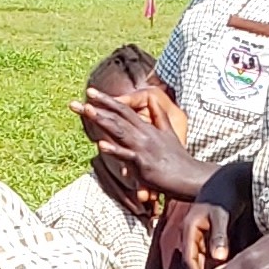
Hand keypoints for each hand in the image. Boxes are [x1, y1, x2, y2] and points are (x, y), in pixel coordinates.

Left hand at [75, 87, 209, 203]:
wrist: (190, 177)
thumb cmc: (178, 159)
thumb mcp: (169, 132)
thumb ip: (159, 116)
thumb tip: (153, 100)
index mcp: (146, 128)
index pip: (123, 110)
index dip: (106, 100)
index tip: (90, 92)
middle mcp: (143, 135)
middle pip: (117, 117)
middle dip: (98, 107)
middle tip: (77, 101)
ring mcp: (143, 148)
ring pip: (119, 131)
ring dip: (103, 121)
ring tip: (87, 111)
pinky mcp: (144, 164)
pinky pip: (127, 156)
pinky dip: (114, 150)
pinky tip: (100, 145)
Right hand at [177, 196, 233, 268]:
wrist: (230, 181)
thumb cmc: (225, 195)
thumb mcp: (222, 214)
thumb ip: (220, 235)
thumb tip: (218, 258)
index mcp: (189, 230)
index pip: (190, 261)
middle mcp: (193, 237)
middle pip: (196, 266)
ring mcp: (202, 239)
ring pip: (205, 264)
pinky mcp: (212, 240)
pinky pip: (213, 259)